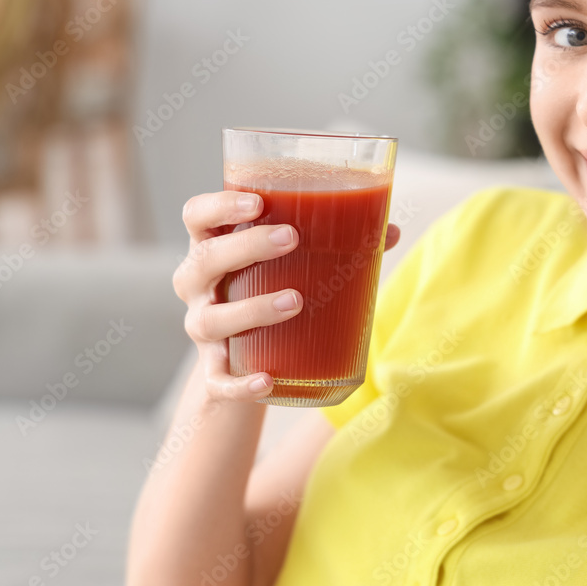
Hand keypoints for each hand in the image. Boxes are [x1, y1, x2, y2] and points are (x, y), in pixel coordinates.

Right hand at [173, 191, 401, 403]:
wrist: (245, 359)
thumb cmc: (270, 290)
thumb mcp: (291, 264)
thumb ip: (335, 243)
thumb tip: (390, 231)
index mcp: (212, 248)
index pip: (196, 216)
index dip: (218, 206)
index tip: (257, 201)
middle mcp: (198, 287)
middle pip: (204, 261)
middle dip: (245, 246)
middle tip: (290, 238)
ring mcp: (202, 329)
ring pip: (210, 319)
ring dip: (251, 309)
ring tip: (295, 301)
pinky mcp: (214, 371)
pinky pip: (218, 381)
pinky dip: (240, 384)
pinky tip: (266, 380)